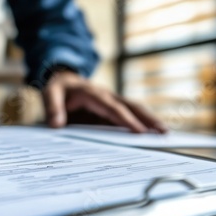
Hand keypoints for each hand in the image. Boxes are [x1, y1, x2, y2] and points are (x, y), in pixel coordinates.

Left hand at [42, 71, 166, 132]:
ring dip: (149, 121)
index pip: (112, 108)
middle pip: (130, 106)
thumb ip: (52, 108)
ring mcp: (111, 102)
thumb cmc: (58, 87)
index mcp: (93, 93)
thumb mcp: (50, 93)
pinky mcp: (111, 109)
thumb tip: (57, 125)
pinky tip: (151, 135)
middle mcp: (106, 96)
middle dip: (147, 118)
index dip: (125, 119)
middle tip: (164, 132)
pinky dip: (141, 123)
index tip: (139, 131)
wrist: (62, 80)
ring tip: (165, 134)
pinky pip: (128, 116)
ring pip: (134, 110)